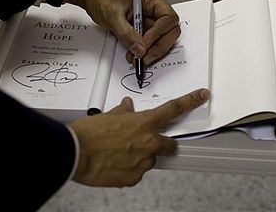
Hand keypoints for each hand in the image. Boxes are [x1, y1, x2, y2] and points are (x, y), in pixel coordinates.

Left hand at [61, 0, 179, 65]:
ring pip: (160, 39)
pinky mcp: (142, 27)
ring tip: (137, 58)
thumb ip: (126, 33)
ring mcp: (149, 18)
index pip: (168, 18)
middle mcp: (154, 8)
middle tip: (146, 57)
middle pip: (169, 31)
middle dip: (159, 46)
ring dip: (150, 51)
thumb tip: (139, 48)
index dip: (159, 33)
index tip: (145, 43)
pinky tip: (134, 54)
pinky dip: (143, 50)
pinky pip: (148, 41)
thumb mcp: (112, 14)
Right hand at [69, 88, 209, 186]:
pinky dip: (129, 168)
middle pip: (169, 144)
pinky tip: (114, 163)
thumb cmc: (88, 134)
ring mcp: (142, 162)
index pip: (173, 108)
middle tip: (145, 142)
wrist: (74, 154)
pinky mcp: (133, 178)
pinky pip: (137, 173)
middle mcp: (147, 143)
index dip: (191, 101)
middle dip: (162, 143)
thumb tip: (126, 108)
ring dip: (140, 156)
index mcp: (143, 123)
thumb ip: (123, 112)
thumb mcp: (107, 116)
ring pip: (150, 159)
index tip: (201, 96)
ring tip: (119, 153)